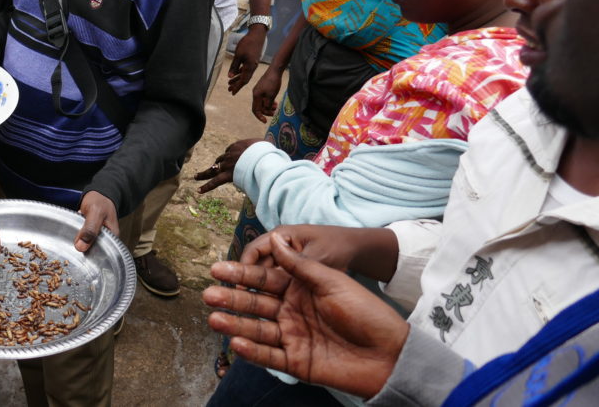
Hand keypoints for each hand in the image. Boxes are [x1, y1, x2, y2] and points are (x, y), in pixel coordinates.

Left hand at [75, 191, 117, 252]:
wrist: (96, 193)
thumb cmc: (100, 200)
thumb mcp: (96, 212)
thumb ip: (90, 229)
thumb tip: (81, 247)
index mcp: (112, 238)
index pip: (103, 254)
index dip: (91, 257)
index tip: (79, 254)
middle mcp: (105, 240)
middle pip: (93, 252)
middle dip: (82, 250)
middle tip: (73, 246)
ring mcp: (97, 238)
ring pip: (86, 247)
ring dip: (78, 244)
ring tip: (72, 241)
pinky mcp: (89, 235)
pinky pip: (82, 240)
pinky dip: (77, 238)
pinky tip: (72, 236)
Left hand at [194, 138, 263, 193]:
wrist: (260, 156)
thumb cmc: (265, 151)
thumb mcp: (265, 144)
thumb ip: (264, 145)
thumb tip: (270, 143)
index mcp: (237, 146)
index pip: (230, 151)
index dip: (229, 156)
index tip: (231, 159)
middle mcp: (229, 154)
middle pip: (220, 159)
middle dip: (216, 164)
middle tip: (212, 167)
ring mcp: (226, 165)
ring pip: (213, 169)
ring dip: (204, 173)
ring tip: (196, 177)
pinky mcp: (227, 175)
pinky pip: (215, 182)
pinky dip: (207, 187)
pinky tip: (199, 191)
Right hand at [202, 233, 407, 399]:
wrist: (390, 353)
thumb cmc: (365, 311)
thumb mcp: (332, 280)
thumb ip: (299, 264)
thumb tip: (273, 237)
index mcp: (299, 288)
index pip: (264, 278)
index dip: (241, 273)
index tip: (218, 268)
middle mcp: (291, 311)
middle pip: (255, 304)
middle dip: (231, 299)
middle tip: (208, 294)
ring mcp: (292, 337)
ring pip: (257, 330)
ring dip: (235, 324)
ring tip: (213, 319)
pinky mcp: (296, 362)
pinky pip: (269, 356)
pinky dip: (253, 351)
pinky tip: (237, 343)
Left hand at [228, 27, 266, 94]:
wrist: (257, 35)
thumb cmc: (247, 44)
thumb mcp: (238, 55)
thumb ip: (234, 66)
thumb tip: (230, 76)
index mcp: (250, 67)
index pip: (243, 80)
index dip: (237, 87)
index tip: (232, 92)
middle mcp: (252, 67)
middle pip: (244, 79)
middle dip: (236, 85)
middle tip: (229, 90)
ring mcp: (253, 64)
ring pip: (244, 74)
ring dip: (237, 79)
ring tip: (230, 83)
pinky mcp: (252, 60)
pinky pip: (246, 69)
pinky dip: (240, 72)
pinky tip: (235, 73)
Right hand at [251, 64, 284, 123]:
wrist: (274, 71)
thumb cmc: (273, 82)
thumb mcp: (271, 95)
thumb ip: (268, 104)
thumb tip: (266, 110)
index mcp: (256, 95)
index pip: (255, 110)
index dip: (260, 116)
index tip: (265, 121)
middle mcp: (256, 94)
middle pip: (259, 107)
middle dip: (266, 111)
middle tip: (274, 113)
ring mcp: (259, 91)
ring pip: (262, 103)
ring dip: (268, 107)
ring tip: (276, 107)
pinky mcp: (263, 88)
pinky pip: (265, 98)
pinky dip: (269, 102)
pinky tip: (275, 102)